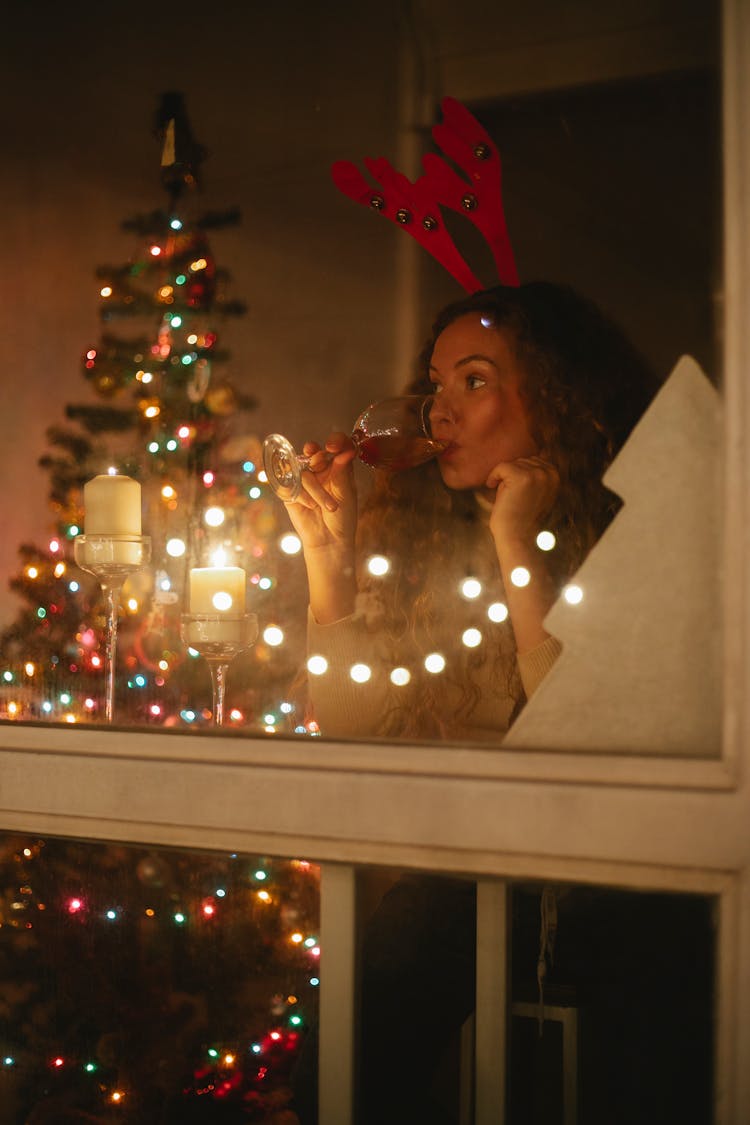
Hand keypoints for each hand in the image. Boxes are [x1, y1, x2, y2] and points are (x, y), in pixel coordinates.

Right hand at [283, 432, 357, 552]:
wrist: (328, 540)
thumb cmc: (342, 518)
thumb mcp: (346, 493)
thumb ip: (343, 472)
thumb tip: (346, 451)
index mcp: (339, 468)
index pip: (338, 445)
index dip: (335, 441)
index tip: (332, 446)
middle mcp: (322, 470)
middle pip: (315, 452)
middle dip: (316, 455)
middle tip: (317, 462)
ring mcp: (305, 480)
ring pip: (304, 469)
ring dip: (314, 488)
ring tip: (322, 505)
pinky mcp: (291, 490)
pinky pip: (291, 483)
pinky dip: (301, 494)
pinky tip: (309, 505)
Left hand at [485, 455, 559, 551]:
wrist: (517, 537)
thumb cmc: (521, 517)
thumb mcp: (536, 492)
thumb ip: (536, 474)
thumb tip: (538, 452)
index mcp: (555, 475)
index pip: (531, 461)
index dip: (519, 475)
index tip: (517, 493)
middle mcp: (550, 473)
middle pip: (521, 461)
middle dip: (512, 477)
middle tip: (514, 498)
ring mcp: (537, 474)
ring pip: (511, 464)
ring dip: (504, 480)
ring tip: (510, 498)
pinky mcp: (522, 477)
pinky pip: (501, 467)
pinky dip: (493, 477)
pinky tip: (492, 488)